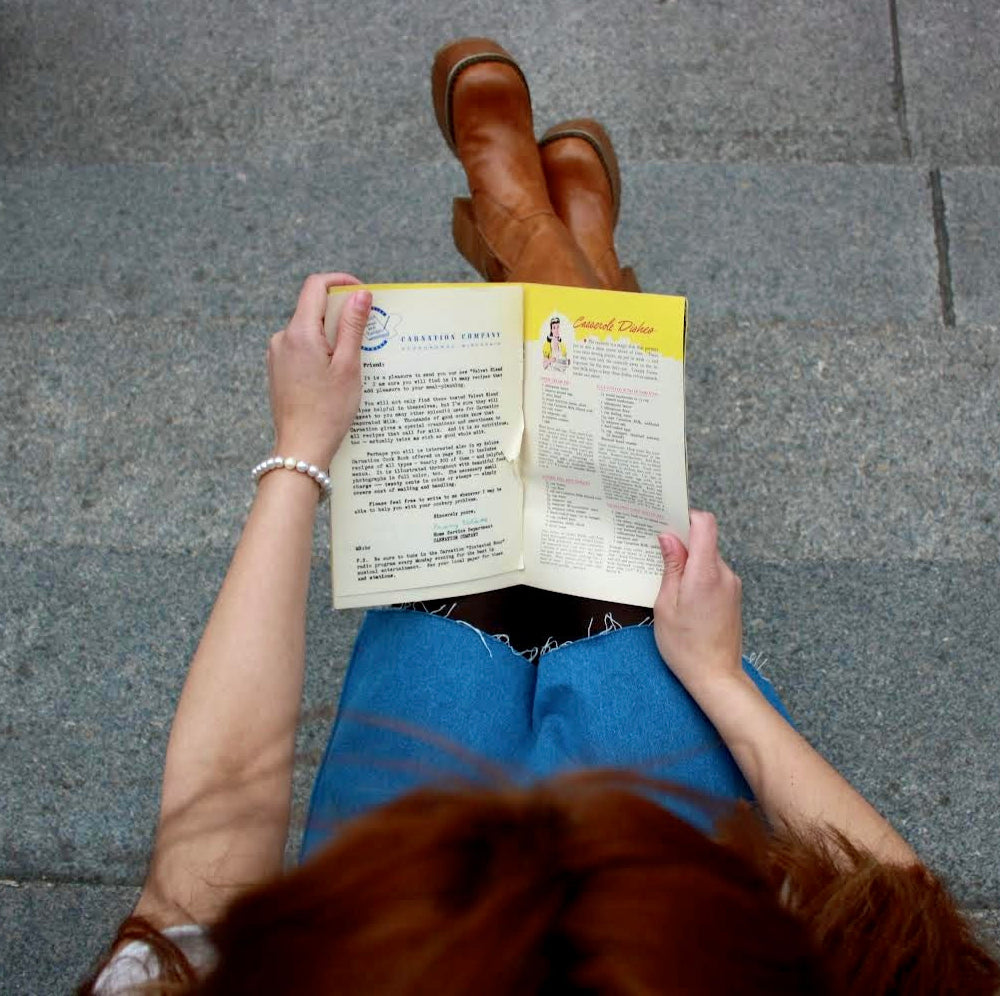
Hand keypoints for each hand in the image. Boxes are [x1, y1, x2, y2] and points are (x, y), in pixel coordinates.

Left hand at [267, 273, 372, 469]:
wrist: (301, 448)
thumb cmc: (328, 411)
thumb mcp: (348, 366)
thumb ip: (353, 326)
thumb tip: (361, 294)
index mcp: (299, 333)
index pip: (316, 286)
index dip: (340, 282)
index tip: (362, 292)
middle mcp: (282, 338)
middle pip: (313, 309)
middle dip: (341, 314)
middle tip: (368, 332)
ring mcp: (277, 355)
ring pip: (309, 330)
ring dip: (333, 336)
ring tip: (355, 361)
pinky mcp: (278, 369)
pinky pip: (302, 348)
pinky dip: (322, 351)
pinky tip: (337, 374)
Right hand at [653, 510, 744, 695]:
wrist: (716, 676)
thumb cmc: (686, 646)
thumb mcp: (666, 605)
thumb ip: (670, 567)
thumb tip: (669, 538)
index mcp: (705, 573)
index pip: (704, 524)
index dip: (686, 517)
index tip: (667, 523)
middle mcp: (724, 574)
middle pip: (704, 540)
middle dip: (681, 544)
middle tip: (657, 556)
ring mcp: (732, 585)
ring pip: (708, 558)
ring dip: (689, 563)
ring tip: (668, 583)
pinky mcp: (732, 595)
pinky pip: (713, 573)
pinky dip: (697, 575)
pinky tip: (682, 595)